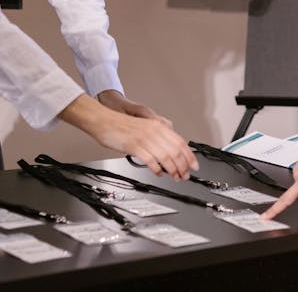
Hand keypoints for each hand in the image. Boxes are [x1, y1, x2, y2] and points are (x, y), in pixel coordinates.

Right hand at [60, 94, 197, 179]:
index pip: (180, 142)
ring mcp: (144, 138)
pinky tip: (158, 173)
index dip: (189, 155)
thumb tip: (168, 150)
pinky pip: (150, 160)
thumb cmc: (121, 125)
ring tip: (174, 177)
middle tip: (185, 175)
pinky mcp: (134, 146)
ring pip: (165, 156)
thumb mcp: (144, 127)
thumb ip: (156, 136)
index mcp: (157, 126)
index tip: (193, 165)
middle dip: (183, 166)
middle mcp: (153, 131)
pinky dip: (156, 169)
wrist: (103, 120)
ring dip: (172, 169)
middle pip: (175, 151)